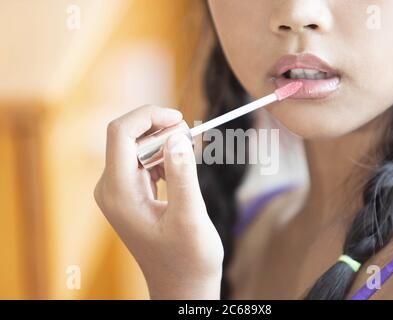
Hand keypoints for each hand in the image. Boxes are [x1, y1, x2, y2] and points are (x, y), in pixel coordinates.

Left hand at [94, 105, 223, 298]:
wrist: (181, 284)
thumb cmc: (188, 259)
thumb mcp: (190, 217)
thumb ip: (182, 174)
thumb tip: (176, 136)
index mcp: (119, 193)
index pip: (120, 134)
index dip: (148, 117)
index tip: (179, 119)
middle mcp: (112, 188)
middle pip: (128, 137)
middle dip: (160, 130)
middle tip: (191, 138)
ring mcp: (119, 191)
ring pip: (136, 147)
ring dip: (163, 142)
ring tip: (189, 151)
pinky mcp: (130, 193)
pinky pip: (142, 160)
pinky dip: (163, 155)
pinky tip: (180, 165)